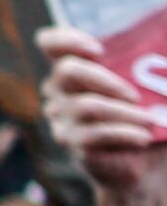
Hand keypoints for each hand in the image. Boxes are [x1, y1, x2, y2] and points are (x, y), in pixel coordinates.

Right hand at [42, 24, 161, 202]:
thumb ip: (149, 72)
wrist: (144, 165)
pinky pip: (93, 135)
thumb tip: (166, 60)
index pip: (50, 44)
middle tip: (135, 95)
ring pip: (86, 106)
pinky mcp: (74, 143)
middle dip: (105, 79)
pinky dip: (123, 134)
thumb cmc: (147, 119)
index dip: (67, 39)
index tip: (99, 50)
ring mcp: (63, 118)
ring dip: (124, 112)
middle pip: (68, 71)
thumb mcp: (148, 91)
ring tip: (149, 120)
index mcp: (75, 69)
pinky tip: (143, 137)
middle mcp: (59, 91)